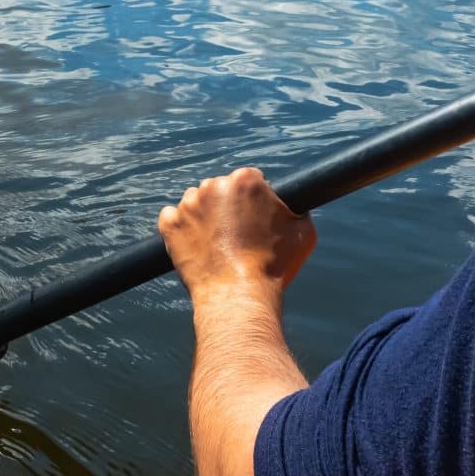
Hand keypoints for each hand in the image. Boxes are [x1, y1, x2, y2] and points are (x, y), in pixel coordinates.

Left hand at [157, 167, 316, 310]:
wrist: (239, 296)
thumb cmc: (275, 266)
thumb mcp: (304, 231)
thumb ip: (298, 209)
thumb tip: (291, 205)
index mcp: (245, 181)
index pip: (250, 179)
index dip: (255, 198)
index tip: (255, 216)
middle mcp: (213, 186)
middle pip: (220, 188)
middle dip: (227, 205)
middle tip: (237, 233)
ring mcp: (188, 205)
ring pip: (196, 202)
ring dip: (204, 215)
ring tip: (217, 243)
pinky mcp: (170, 226)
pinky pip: (172, 217)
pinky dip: (181, 228)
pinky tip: (196, 244)